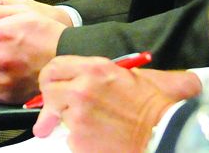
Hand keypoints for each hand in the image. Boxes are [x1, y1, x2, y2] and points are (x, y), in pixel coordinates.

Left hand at [32, 58, 201, 152]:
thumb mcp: (120, 74)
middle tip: (57, 109)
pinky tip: (99, 135)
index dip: (50, 77)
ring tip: (96, 122)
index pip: (54, 67)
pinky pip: (70, 137)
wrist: (159, 130)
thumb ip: (91, 74)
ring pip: (60, 115)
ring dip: (71, 119)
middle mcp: (81, 90)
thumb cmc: (145, 102)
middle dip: (52, 100)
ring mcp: (77, 116)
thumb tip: (69, 82)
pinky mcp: (78, 140)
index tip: (50, 85)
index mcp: (93, 69)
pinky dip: (80, 138)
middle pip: (49, 90)